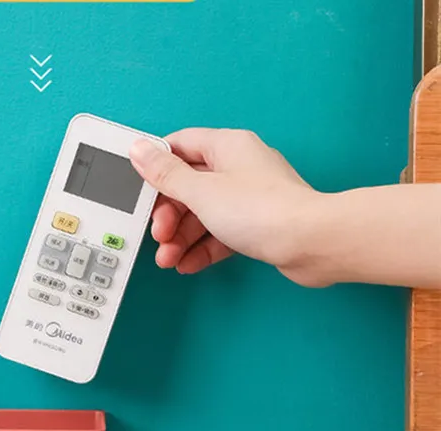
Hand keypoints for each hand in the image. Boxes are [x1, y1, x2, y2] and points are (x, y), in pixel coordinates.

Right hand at [129, 128, 328, 286]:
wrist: (310, 243)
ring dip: (181, 238)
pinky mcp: (257, 225)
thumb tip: (140, 150)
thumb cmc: (264, 211)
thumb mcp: (201, 192)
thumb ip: (166, 174)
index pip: (180, 147)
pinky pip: (220, 234)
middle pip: (189, 187)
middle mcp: (239, 167)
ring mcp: (249, 197)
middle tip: (159, 235)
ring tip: (169, 259)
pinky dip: (202, 249)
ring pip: (203, 215)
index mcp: (227, 146)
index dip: (157, 168)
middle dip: (169, 216)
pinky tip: (189, 264)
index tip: (141, 190)